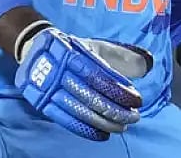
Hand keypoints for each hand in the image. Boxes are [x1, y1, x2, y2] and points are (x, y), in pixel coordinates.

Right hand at [14, 25, 153, 141]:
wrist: (34, 50)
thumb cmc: (73, 49)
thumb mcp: (96, 45)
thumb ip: (122, 56)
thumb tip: (147, 66)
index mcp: (73, 54)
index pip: (101, 78)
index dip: (120, 91)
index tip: (137, 100)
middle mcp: (60, 72)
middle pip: (91, 97)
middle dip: (116, 110)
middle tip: (134, 117)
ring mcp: (49, 90)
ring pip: (80, 111)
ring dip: (105, 123)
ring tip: (122, 127)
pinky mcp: (42, 104)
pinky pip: (66, 121)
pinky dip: (86, 130)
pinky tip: (102, 134)